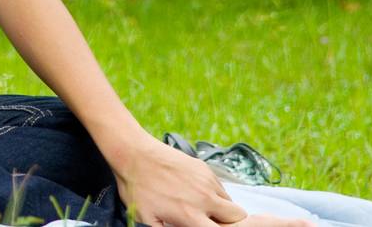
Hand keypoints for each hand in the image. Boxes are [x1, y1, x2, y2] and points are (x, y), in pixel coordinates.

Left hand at [111, 136, 248, 226]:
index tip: (213, 226)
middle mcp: (204, 199)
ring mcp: (207, 181)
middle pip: (238, 217)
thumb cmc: (136, 188)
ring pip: (230, 201)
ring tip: (202, 207)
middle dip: (230, 222)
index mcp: (191, 216)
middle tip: (212, 221)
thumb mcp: (146, 218)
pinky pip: (220, 186)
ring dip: (222, 208)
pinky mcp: (205, 168)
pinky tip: (195, 191)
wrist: (133, 153)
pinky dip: (215, 193)